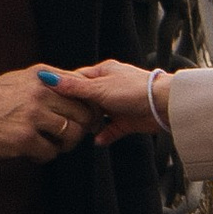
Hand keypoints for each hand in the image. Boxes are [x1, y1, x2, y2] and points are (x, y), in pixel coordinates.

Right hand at [0, 67, 96, 161]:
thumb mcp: (20, 80)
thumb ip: (49, 83)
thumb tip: (79, 89)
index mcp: (42, 75)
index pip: (82, 90)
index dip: (89, 107)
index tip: (86, 119)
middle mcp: (41, 92)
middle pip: (82, 114)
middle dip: (81, 129)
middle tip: (70, 138)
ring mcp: (33, 115)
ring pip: (72, 134)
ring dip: (64, 145)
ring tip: (50, 145)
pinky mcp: (24, 138)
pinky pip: (51, 152)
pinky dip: (44, 156)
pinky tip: (31, 152)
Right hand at [40, 58, 160, 138]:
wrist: (164, 104)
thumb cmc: (135, 90)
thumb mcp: (99, 88)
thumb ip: (75, 87)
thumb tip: (49, 79)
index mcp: (104, 72)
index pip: (78, 78)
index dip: (64, 88)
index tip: (50, 98)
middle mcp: (111, 86)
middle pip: (87, 99)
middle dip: (76, 109)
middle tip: (63, 118)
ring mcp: (120, 104)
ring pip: (99, 115)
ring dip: (90, 123)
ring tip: (78, 131)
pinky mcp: (128, 120)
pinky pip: (112, 129)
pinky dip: (105, 135)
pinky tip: (97, 141)